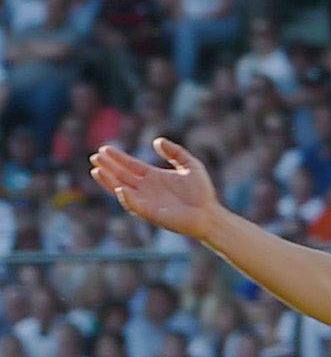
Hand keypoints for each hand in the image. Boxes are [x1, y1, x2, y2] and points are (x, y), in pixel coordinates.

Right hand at [87, 138, 225, 237]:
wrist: (210, 214)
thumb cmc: (201, 192)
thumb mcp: (191, 165)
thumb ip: (175, 152)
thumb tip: (157, 141)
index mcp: (153, 177)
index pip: (130, 165)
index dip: (117, 157)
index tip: (104, 148)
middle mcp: (146, 188)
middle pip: (121, 175)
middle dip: (108, 166)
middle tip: (95, 156)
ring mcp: (146, 201)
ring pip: (121, 189)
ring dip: (109, 180)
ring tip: (97, 170)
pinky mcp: (150, 213)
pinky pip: (134, 205)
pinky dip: (126, 197)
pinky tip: (119, 188)